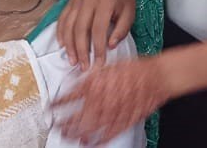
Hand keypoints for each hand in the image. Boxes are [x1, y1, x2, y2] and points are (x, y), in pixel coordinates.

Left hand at [53, 57, 171, 143]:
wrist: (156, 77)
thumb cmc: (134, 69)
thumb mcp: (106, 67)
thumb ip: (89, 77)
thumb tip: (72, 82)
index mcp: (94, 86)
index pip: (69, 98)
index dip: (57, 104)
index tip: (50, 107)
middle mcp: (100, 102)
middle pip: (75, 117)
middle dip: (62, 123)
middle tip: (54, 125)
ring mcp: (111, 115)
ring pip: (87, 129)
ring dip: (74, 134)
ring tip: (65, 135)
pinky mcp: (122, 123)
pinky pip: (105, 136)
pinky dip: (95, 142)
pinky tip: (87, 143)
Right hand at [56, 0, 135, 69]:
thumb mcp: (130, 14)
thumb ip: (121, 31)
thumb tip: (109, 47)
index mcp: (106, 1)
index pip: (99, 29)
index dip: (97, 48)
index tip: (98, 64)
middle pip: (81, 29)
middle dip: (81, 51)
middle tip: (83, 67)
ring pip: (69, 25)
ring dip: (69, 45)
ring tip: (72, 61)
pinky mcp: (72, 0)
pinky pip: (62, 18)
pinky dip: (61, 33)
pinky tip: (62, 46)